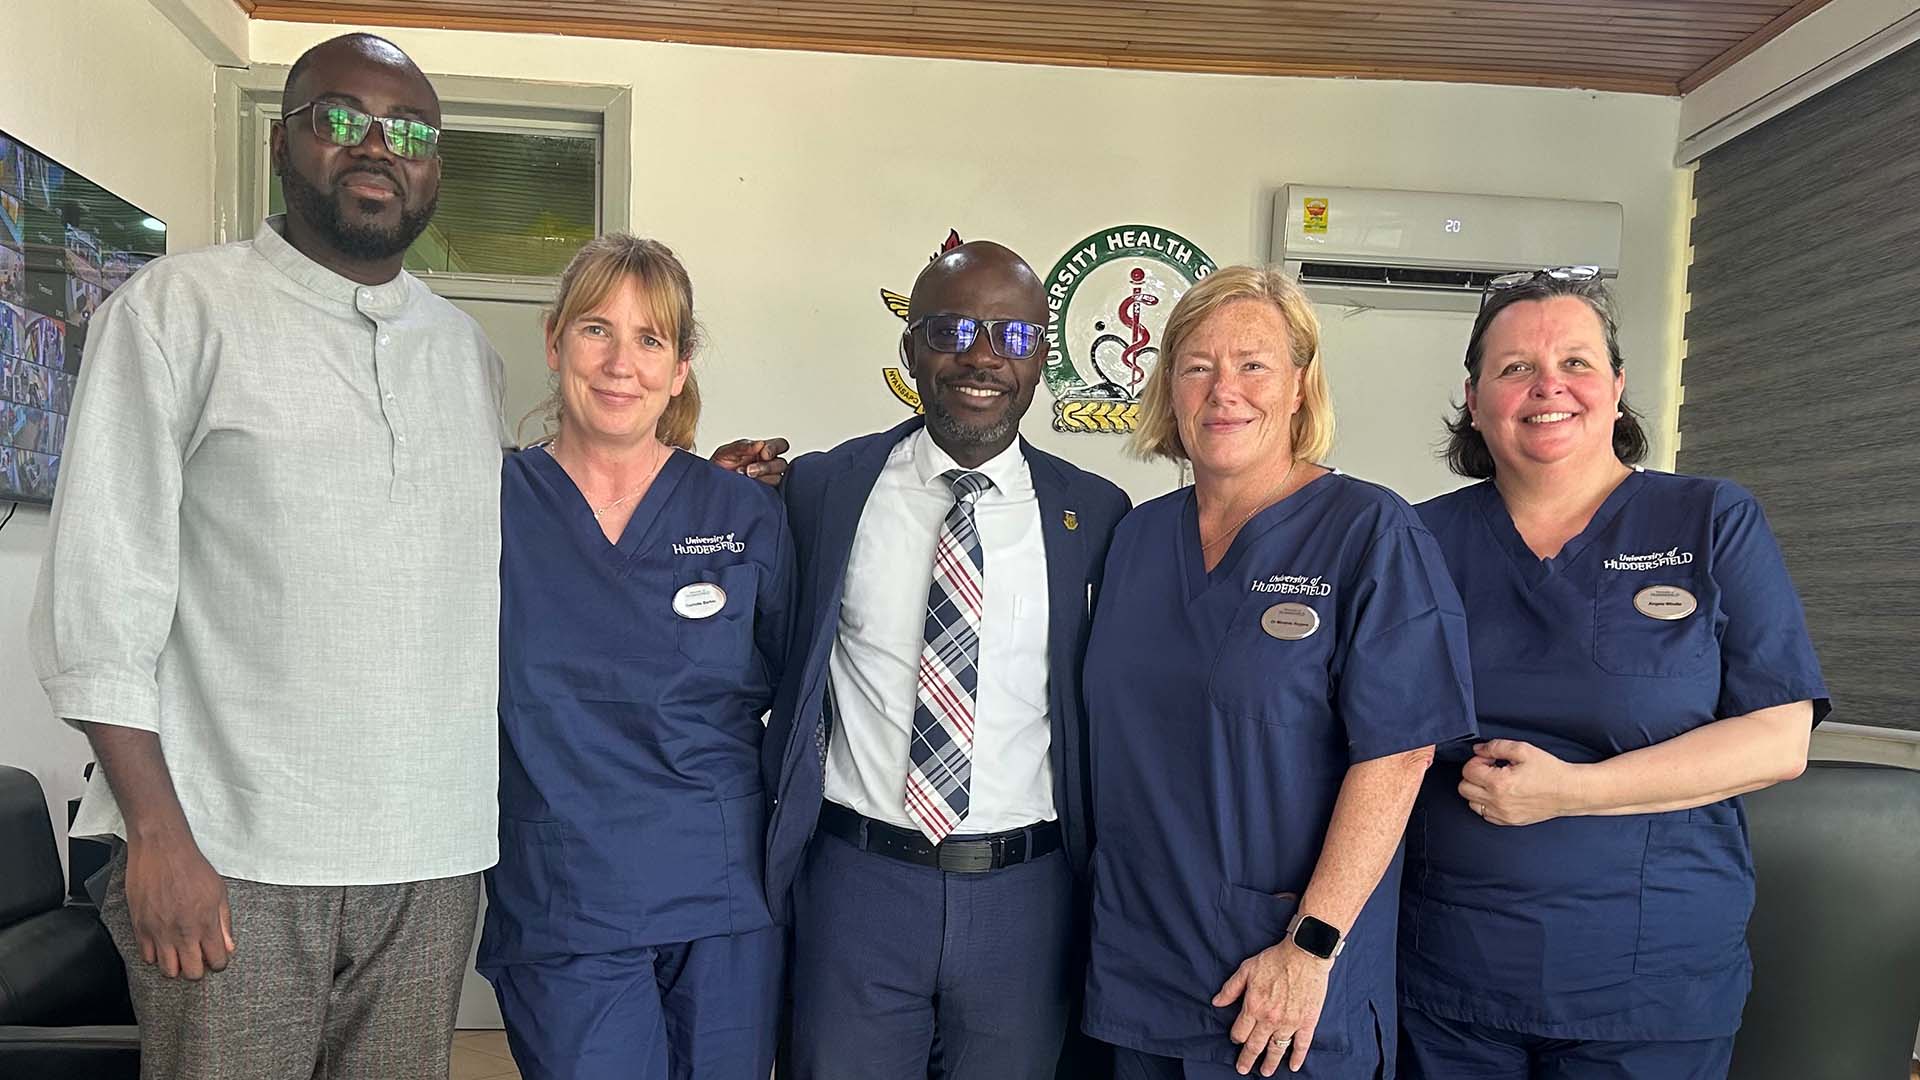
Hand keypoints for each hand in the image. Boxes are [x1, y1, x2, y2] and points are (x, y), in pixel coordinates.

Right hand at [124, 834, 233, 979]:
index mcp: (206, 924)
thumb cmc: (192, 868)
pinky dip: (156, 955)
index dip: (219, 962)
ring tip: (180, 952)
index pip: (217, 961)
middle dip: (197, 969)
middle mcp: (183, 933)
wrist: (162, 851)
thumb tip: (228, 947)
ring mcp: (159, 933)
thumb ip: (224, 922)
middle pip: (191, 973)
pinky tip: (163, 943)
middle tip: (198, 957)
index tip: (216, 957)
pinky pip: (147, 957)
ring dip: (176, 965)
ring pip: (168, 971)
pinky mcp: (140, 928)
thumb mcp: (218, 892)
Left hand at [709, 437, 789, 485]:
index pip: (780, 445)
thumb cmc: (719, 467)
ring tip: (745, 478)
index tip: (764, 454)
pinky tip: (750, 487)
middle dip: (766, 467)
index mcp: (762, 450)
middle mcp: (768, 464)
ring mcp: (767, 479)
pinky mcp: (766, 494)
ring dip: (762, 478)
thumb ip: (742, 446)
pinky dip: (763, 489)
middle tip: (749, 470)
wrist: (711, 485)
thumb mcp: (726, 452)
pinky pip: (773, 492)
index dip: (775, 448)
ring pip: (778, 478)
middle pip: (781, 463)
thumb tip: (759, 444)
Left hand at [1212, 939, 1330, 1074]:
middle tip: (1242, 1068)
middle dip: (1247, 1058)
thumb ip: (1230, 988)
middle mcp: (1270, 1019)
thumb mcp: (1246, 969)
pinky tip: (1293, 1066)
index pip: (1240, 1031)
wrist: (1304, 954)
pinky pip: (1302, 1045)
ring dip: (1269, 1063)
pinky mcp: (1307, 1021)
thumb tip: (1216, 1002)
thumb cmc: (1275, 959)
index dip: (1236, 1037)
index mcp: (1253, 1006)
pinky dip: (1297, 1057)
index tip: (1236, 1038)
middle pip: (1255, 1045)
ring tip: (1264, 1072)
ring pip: (1276, 1049)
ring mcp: (1289, 1022)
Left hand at [1457, 738, 1583, 825]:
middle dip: (1473, 775)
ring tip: (1495, 782)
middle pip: (1464, 788)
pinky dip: (1486, 804)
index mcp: (1499, 783)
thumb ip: (1496, 746)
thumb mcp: (1523, 750)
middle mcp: (1497, 802)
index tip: (1490, 759)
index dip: (1477, 760)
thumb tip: (1478, 750)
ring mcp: (1503, 814)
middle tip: (1490, 769)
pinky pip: (1485, 814)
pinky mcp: (1509, 822)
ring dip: (1478, 790)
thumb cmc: (1549, 770)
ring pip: (1471, 803)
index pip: (1468, 771)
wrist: (1569, 791)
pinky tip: (1500, 794)